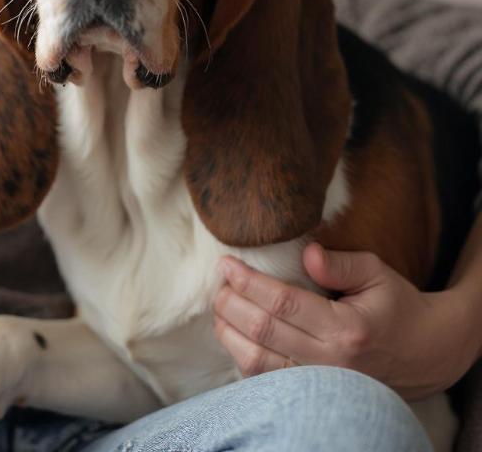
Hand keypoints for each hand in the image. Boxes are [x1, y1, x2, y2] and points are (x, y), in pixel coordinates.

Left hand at [213, 242, 476, 400]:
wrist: (426, 353)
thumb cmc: (397, 306)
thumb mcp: (377, 273)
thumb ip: (340, 263)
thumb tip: (306, 252)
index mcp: (345, 328)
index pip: (282, 304)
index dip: (248, 282)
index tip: (227, 264)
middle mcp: (330, 361)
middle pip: (262, 332)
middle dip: (231, 303)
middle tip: (218, 281)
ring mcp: (319, 383)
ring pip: (257, 362)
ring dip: (229, 332)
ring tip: (220, 305)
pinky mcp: (312, 393)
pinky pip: (266, 379)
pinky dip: (243, 356)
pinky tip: (233, 332)